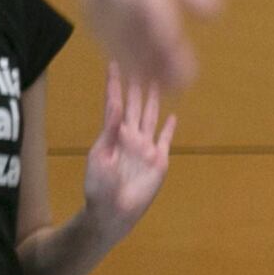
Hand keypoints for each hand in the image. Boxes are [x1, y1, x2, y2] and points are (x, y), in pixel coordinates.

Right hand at [69, 0, 224, 87]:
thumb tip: (210, 15)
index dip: (156, 13)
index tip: (174, 45)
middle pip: (122, 6)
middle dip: (148, 46)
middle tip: (179, 82)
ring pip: (105, 20)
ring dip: (133, 56)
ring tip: (165, 86)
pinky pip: (95, 23)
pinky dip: (118, 50)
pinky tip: (143, 74)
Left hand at [81, 71, 177, 231]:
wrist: (112, 211)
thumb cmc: (100, 187)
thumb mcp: (100, 158)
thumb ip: (111, 133)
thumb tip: (118, 110)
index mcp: (112, 135)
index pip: (114, 104)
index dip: (114, 84)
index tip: (114, 64)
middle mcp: (130, 137)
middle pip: (134, 105)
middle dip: (136, 85)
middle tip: (140, 63)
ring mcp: (145, 148)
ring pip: (151, 117)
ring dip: (153, 100)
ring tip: (157, 82)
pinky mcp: (159, 160)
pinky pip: (166, 139)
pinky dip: (170, 128)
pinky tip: (173, 116)